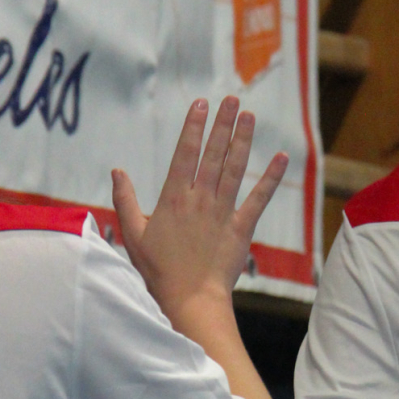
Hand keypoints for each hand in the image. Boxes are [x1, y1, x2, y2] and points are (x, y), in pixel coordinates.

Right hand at [112, 97, 287, 327]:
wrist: (190, 299)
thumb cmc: (158, 270)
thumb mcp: (133, 234)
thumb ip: (125, 200)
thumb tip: (117, 171)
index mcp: (173, 198)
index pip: (184, 153)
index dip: (193, 127)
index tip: (200, 104)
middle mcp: (200, 199)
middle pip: (213, 154)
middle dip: (222, 124)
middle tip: (231, 99)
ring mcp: (222, 212)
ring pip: (234, 169)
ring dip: (243, 140)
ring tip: (249, 116)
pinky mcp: (241, 228)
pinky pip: (258, 199)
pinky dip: (270, 178)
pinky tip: (281, 157)